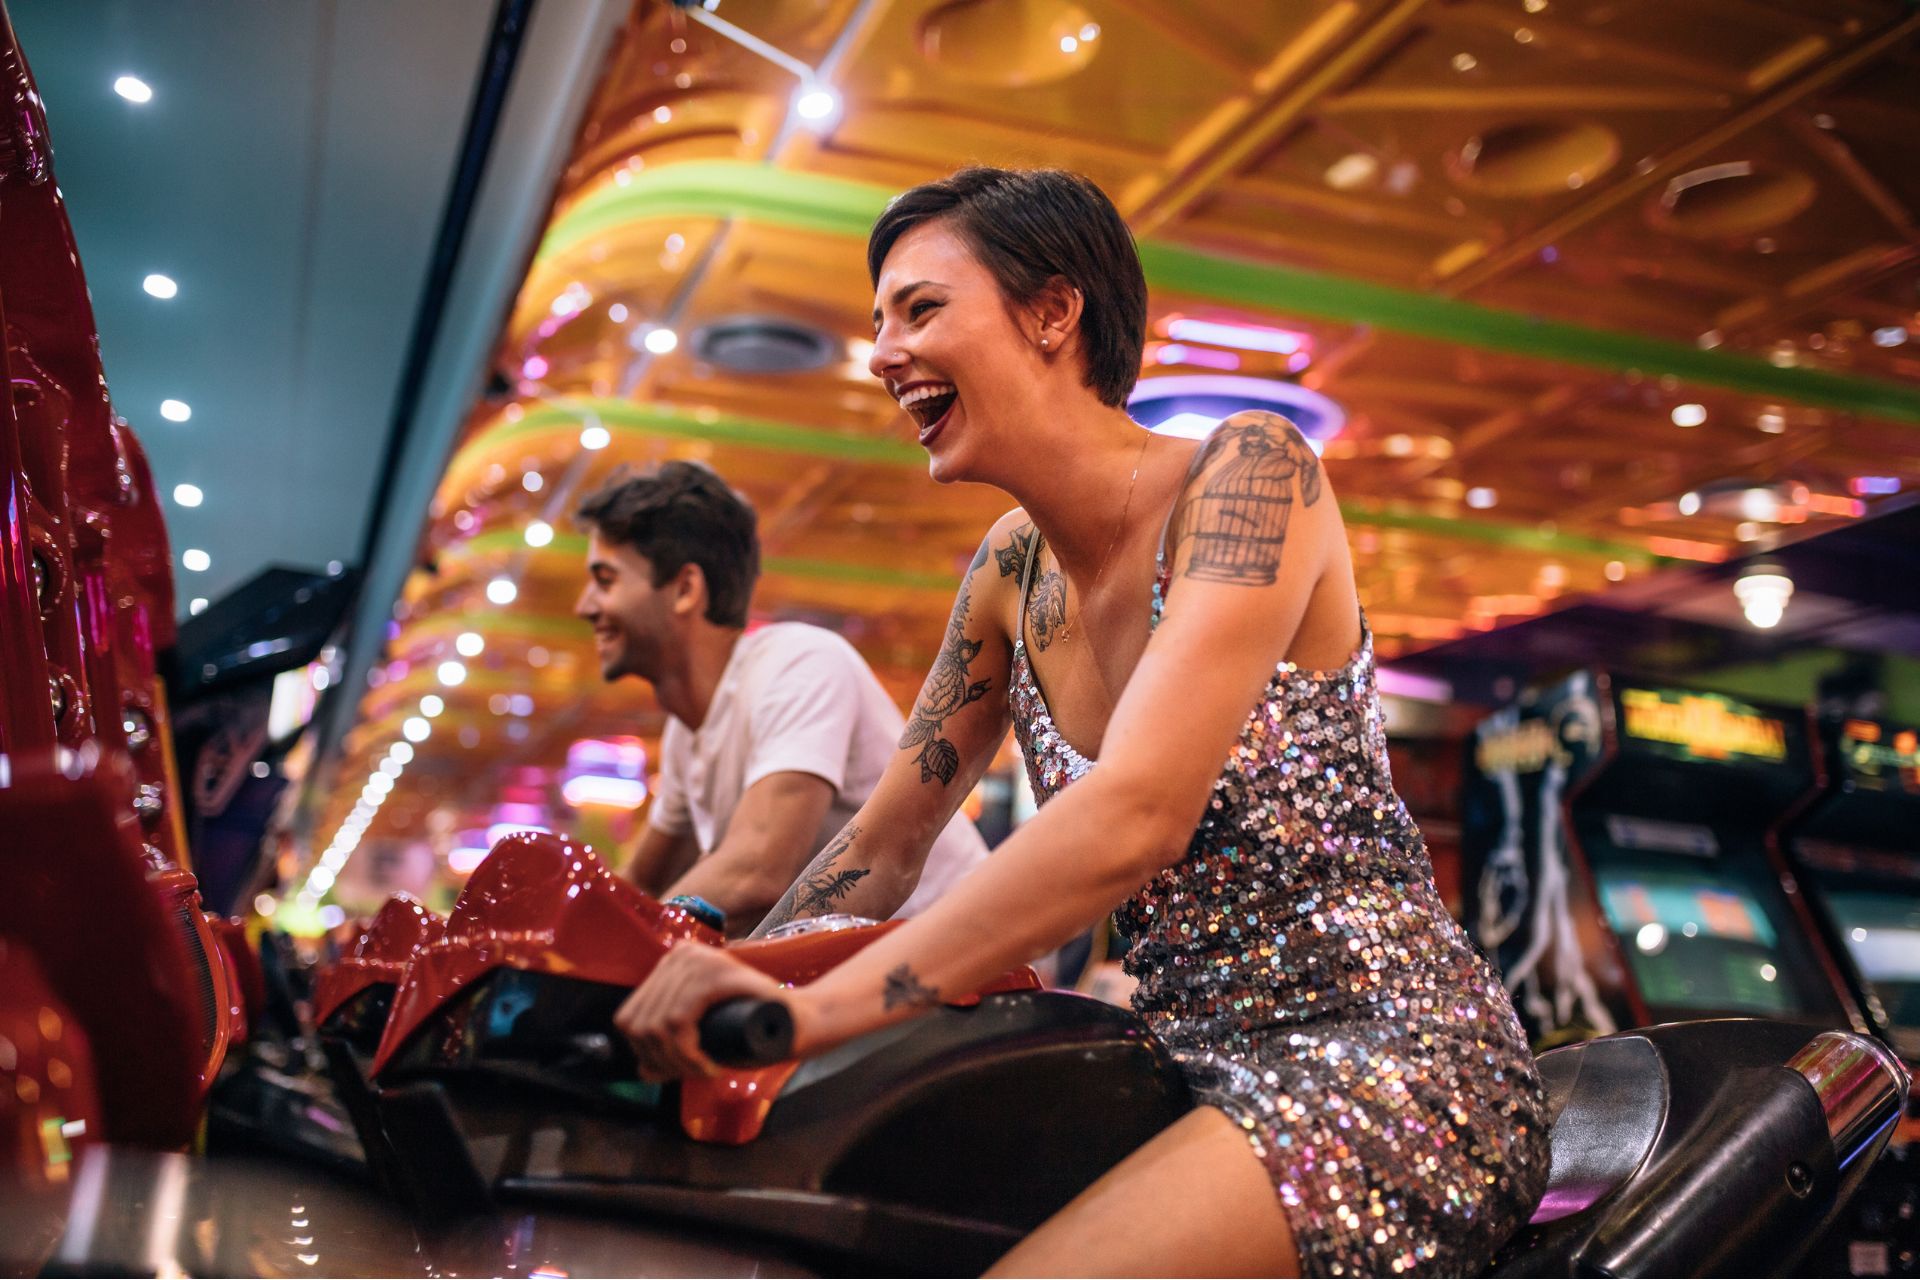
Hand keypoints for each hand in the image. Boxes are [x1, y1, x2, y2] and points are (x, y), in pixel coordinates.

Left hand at [613, 941, 789, 1080]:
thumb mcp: (703, 1034)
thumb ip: (673, 1047)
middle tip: (693, 1073)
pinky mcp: (716, 975)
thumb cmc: (753, 1028)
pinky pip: (678, 1023)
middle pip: (640, 1023)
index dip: (644, 1054)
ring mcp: (698, 960)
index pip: (629, 1016)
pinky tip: (710, 1066)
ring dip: (677, 1062)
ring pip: (657, 1026)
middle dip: (661, 1061)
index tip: (673, 1072)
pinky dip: (688, 1054)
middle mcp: (681, 954)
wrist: (799, 1021)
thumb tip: (642, 1069)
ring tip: (704, 1070)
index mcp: (672, 963)